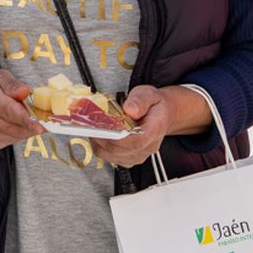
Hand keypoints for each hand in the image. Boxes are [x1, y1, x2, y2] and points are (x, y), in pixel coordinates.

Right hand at [0, 68, 40, 148]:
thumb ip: (13, 84)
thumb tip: (25, 92)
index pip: (9, 112)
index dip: (26, 120)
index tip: (41, 125)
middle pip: (16, 127)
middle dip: (34, 123)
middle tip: (46, 116)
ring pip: (18, 134)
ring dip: (29, 126)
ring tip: (28, 112)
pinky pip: (15, 139)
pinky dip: (22, 130)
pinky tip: (18, 120)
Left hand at [94, 85, 212, 167]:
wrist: (162, 114)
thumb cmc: (154, 105)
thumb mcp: (149, 94)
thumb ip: (139, 101)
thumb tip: (130, 110)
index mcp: (154, 130)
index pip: (135, 141)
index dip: (116, 137)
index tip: (103, 128)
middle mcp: (147, 147)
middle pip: (120, 150)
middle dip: (102, 137)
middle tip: (90, 125)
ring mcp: (138, 155)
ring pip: (112, 156)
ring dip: (99, 143)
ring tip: (94, 128)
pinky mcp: (129, 158)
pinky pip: (111, 158)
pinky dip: (101, 147)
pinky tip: (100, 136)